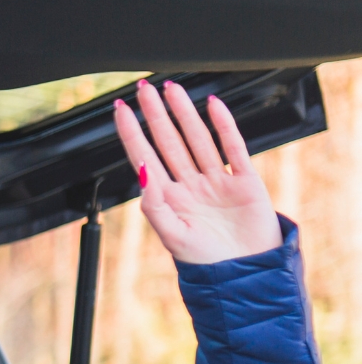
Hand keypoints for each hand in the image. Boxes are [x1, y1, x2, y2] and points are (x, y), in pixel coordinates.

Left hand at [112, 79, 281, 264]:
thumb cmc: (205, 263)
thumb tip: (141, 170)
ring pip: (197, 139)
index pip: (145, 157)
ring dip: (184, 113)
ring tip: (171, 89)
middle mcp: (190, 185)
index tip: (119, 110)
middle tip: (143, 88)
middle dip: (155, 114)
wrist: (245, 275)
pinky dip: (223, 125)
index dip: (132, 133)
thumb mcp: (172, 235)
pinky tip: (212, 105)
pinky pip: (232, 147)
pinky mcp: (245, 181)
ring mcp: (217, 181)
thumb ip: (154, 204)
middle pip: (169, 141)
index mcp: (169, 199)